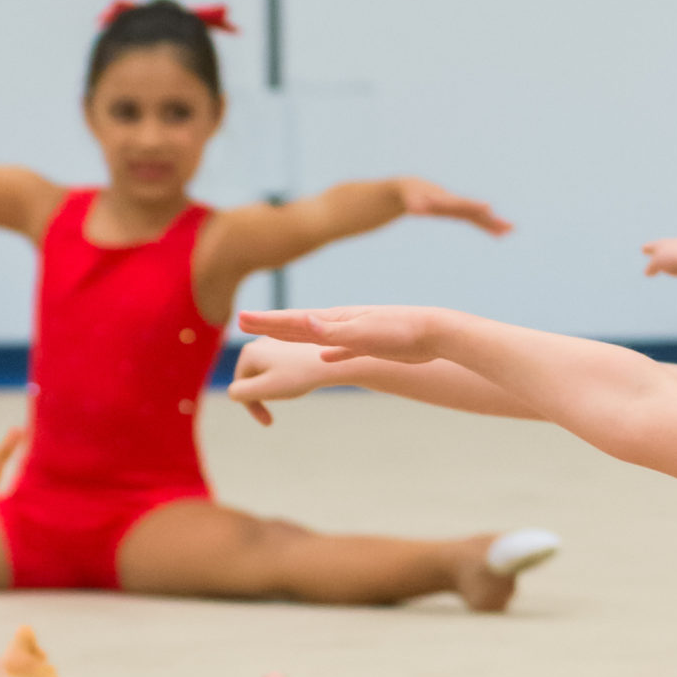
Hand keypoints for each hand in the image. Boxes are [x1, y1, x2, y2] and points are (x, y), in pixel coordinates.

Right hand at [227, 335, 332, 426]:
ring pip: (265, 373)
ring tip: (293, 391)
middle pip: (251, 379)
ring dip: (274, 387)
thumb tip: (232, 392)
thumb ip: (240, 393)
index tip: (269, 423)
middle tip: (280, 409)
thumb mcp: (265, 389)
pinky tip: (299, 381)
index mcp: (248, 353)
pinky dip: (284, 377)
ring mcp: (273, 341)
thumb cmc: (300, 376)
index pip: (240, 388)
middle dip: (263, 395)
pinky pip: (279, 366)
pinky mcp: (288, 342)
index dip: (252, 407)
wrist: (333, 361)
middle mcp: (258, 342)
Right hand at [240, 304, 450, 365]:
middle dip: (270, 325)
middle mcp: (341, 323)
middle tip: (244, 322)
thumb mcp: (364, 333)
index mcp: (336, 319)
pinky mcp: (371, 345)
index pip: (292, 320)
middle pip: (297, 325)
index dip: (266, 322)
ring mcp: (356, 333)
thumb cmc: (401, 333)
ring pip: (317, 336)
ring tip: (277, 334)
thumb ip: (332, 332)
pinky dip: (329, 353)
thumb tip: (303, 322)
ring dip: (294, 336)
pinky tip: (324, 358)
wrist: (435, 333)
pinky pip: (342, 349)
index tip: (240, 319)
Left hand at [394, 178, 511, 237]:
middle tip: (510, 225)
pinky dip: (489, 227)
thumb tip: (413, 208)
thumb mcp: (410, 198)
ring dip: (495, 224)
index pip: (463, 204)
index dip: (475, 206)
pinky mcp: (460, 213)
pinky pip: (477, 222)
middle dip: (492, 219)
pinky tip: (502, 234)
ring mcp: (461, 208)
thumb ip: (414, 202)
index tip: (489, 207)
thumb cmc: (410, 194)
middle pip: (477, 212)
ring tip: (512, 229)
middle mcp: (457, 203)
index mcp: (447, 199)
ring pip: (481, 217)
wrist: (415, 187)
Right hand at [641, 238, 676, 282]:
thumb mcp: (659, 262)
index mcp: (671, 244)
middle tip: (656, 258)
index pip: (656, 246)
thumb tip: (648, 273)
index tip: (643, 249)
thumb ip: (651, 266)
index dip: (650, 248)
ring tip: (674, 270)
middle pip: (670, 252)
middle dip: (663, 256)